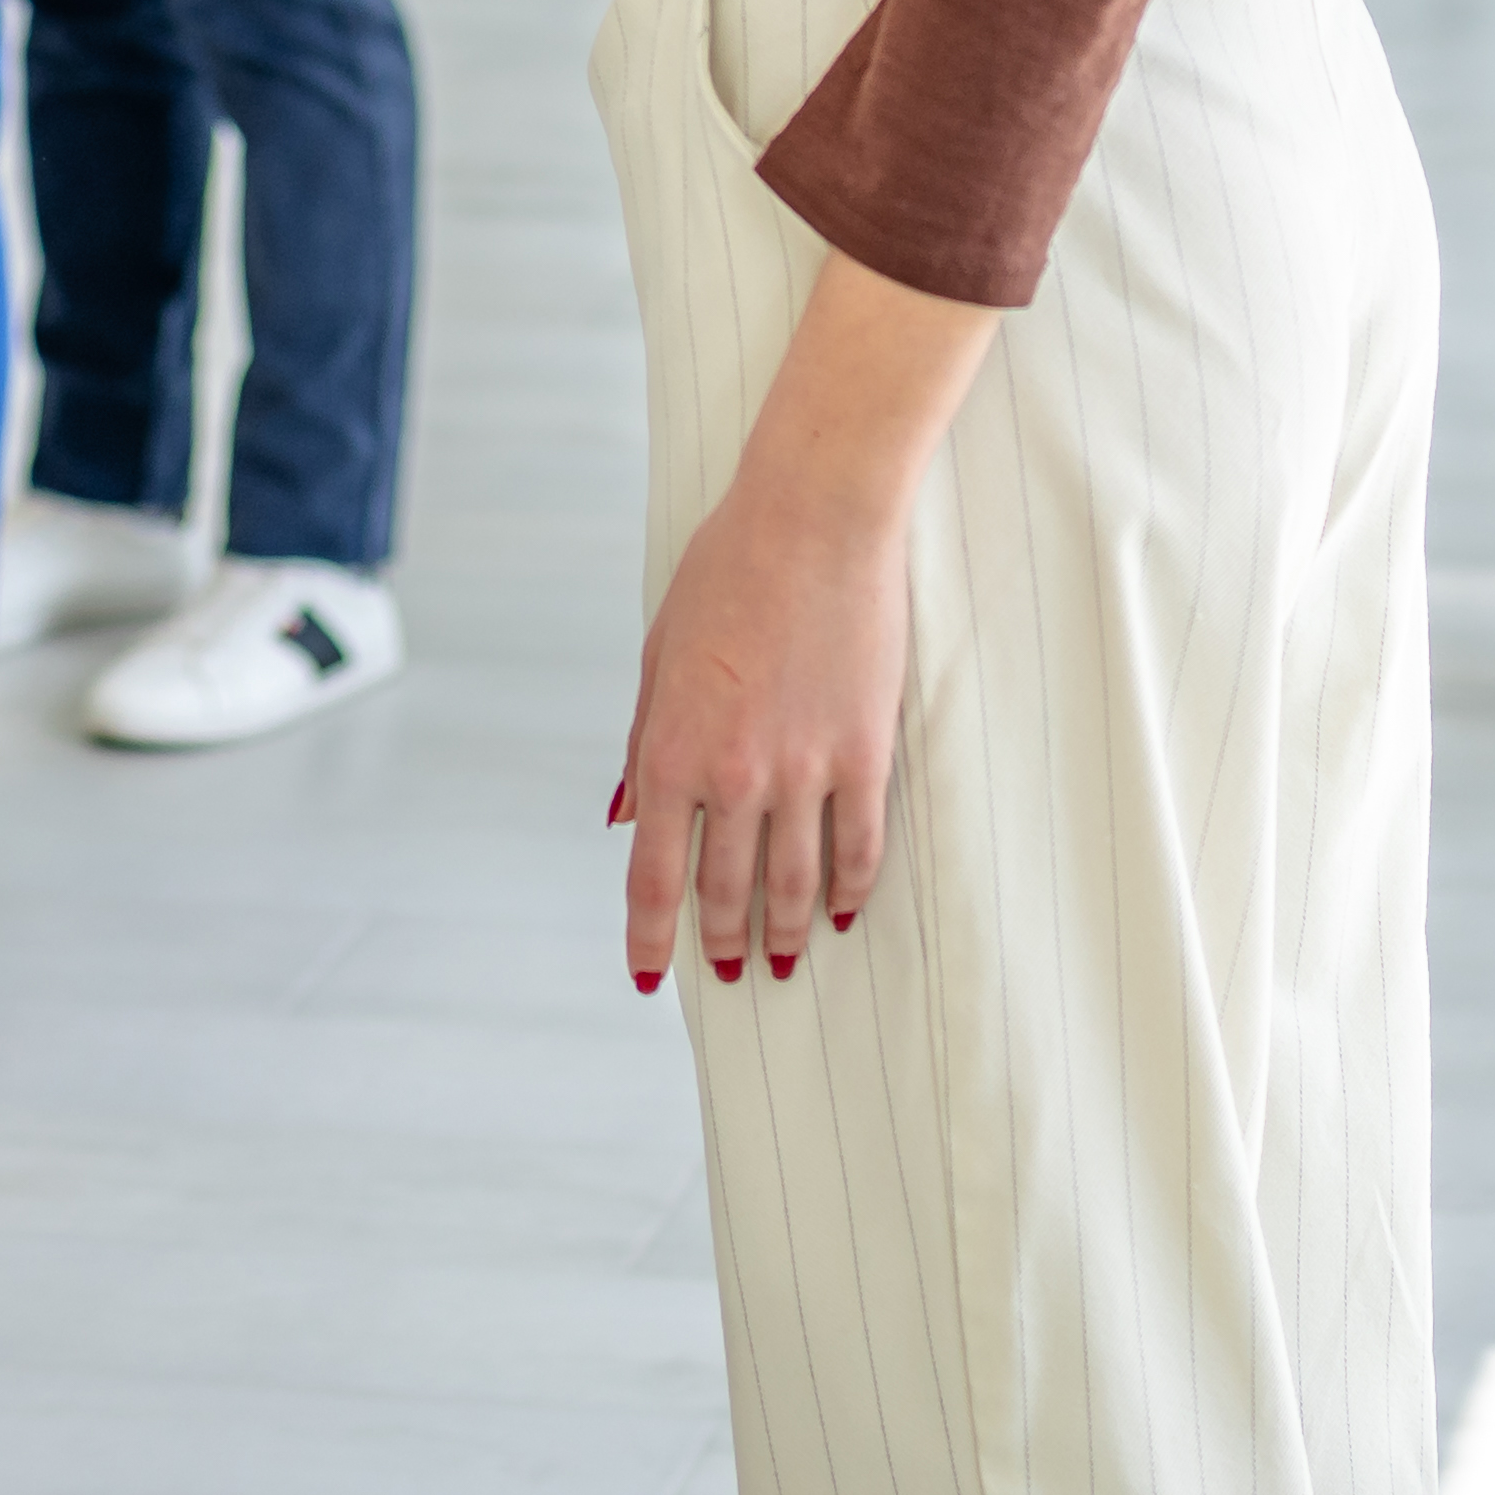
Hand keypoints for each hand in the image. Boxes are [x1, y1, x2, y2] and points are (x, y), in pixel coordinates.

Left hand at [618, 472, 908, 995]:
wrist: (813, 520)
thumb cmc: (726, 571)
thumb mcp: (659, 655)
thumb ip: (646, 745)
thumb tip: (631, 815)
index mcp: (672, 751)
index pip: (653, 877)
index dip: (650, 937)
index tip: (648, 974)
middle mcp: (735, 775)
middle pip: (725, 890)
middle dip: (722, 940)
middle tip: (727, 970)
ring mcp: (804, 771)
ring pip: (796, 883)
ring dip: (789, 930)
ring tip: (787, 958)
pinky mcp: (863, 753)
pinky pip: (859, 846)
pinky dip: (852, 888)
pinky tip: (846, 910)